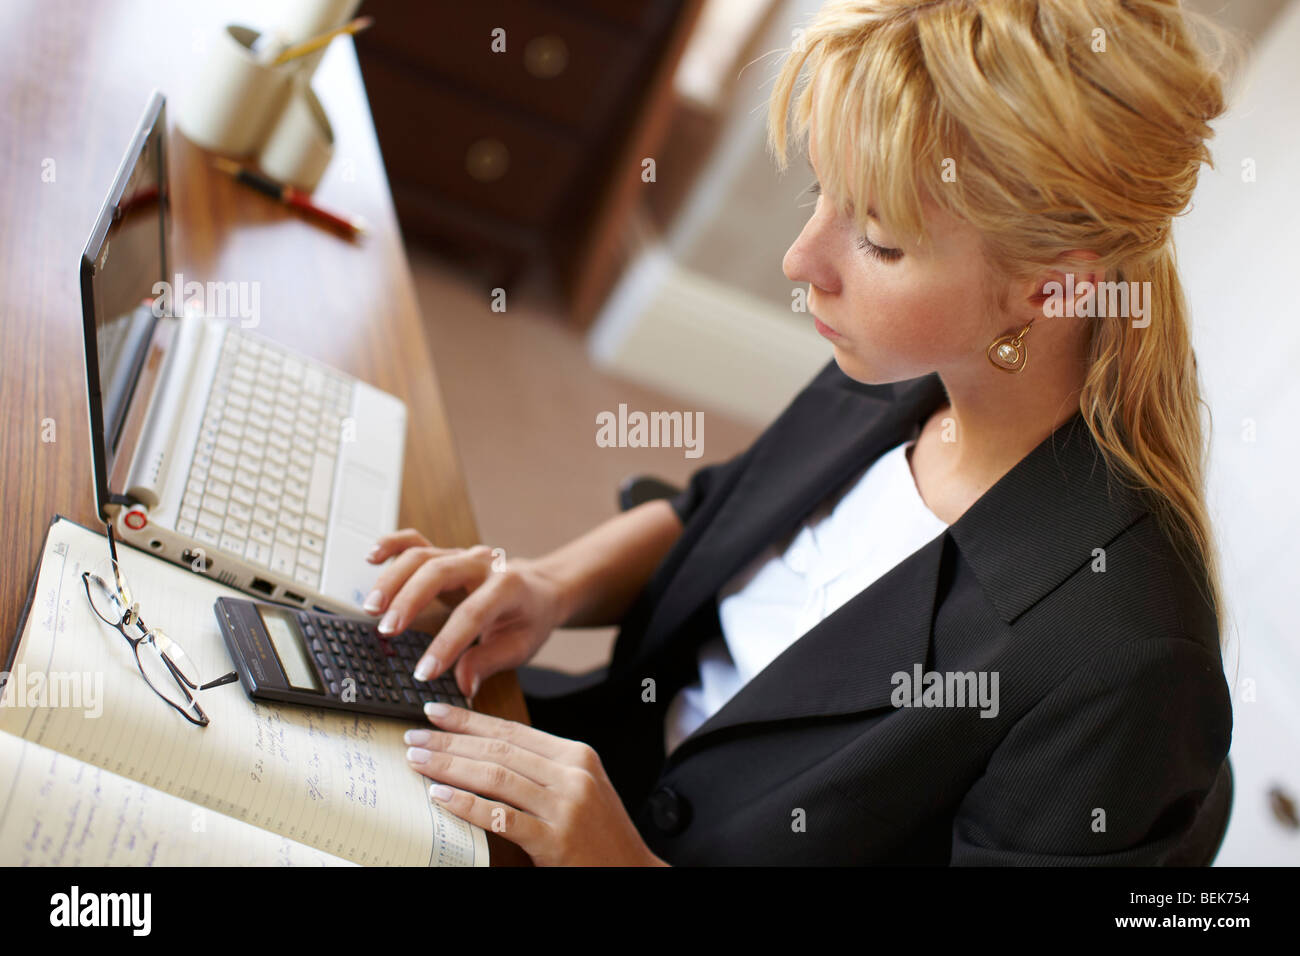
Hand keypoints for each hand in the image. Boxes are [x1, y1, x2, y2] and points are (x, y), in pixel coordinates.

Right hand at [364, 529, 568, 698]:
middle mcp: (482, 564)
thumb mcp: (521, 645)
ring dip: (392, 579)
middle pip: (439, 572)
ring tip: (371, 608)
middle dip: (409, 600)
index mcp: (508, 587)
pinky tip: (371, 557)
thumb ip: (489, 662)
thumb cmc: (529, 618)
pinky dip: (392, 546)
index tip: (423, 672)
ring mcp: (461, 554)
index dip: (446, 643)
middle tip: (386, 631)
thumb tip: (462, 684)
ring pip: (421, 555)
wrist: (540, 589)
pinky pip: (415, 541)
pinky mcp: (445, 554)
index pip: (472, 613)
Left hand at [405, 702, 667, 865]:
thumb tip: (487, 751)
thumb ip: (542, 768)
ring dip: (450, 767)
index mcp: (577, 756)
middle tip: (414, 737)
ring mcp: (565, 807)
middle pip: (499, 749)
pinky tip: (441, 797)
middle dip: (450, 741)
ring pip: (496, 777)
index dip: (470, 720)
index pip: (512, 730)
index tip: (435, 712)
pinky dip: (467, 805)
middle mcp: (572, 775)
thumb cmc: (601, 834)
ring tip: (418, 762)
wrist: (633, 872)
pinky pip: (502, 817)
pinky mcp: (556, 840)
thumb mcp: (579, 789)